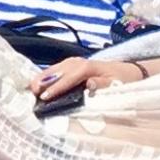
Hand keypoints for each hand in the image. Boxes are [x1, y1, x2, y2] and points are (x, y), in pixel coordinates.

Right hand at [32, 56, 146, 102]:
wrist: (129, 71)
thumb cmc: (122, 81)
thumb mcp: (116, 85)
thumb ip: (102, 85)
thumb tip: (88, 85)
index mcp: (88, 68)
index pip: (68, 78)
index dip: (56, 87)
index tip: (44, 97)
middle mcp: (79, 62)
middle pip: (57, 71)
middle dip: (43, 80)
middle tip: (30, 91)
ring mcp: (75, 62)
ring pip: (54, 69)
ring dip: (42, 77)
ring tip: (30, 88)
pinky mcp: (73, 64)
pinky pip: (57, 69)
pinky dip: (47, 75)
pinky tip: (39, 82)